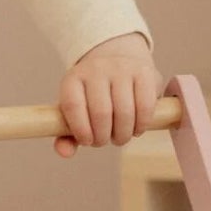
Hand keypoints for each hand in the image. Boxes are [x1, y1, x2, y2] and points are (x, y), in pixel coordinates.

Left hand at [55, 32, 160, 158]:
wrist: (117, 57)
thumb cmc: (93, 94)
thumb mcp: (77, 108)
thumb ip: (67, 134)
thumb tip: (65, 153)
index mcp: (74, 78)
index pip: (72, 105)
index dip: (80, 130)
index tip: (87, 141)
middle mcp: (96, 69)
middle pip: (101, 112)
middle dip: (103, 136)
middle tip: (105, 141)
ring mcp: (122, 68)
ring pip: (124, 111)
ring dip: (123, 134)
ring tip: (121, 137)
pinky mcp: (144, 72)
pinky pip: (145, 106)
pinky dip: (141, 125)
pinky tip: (136, 130)